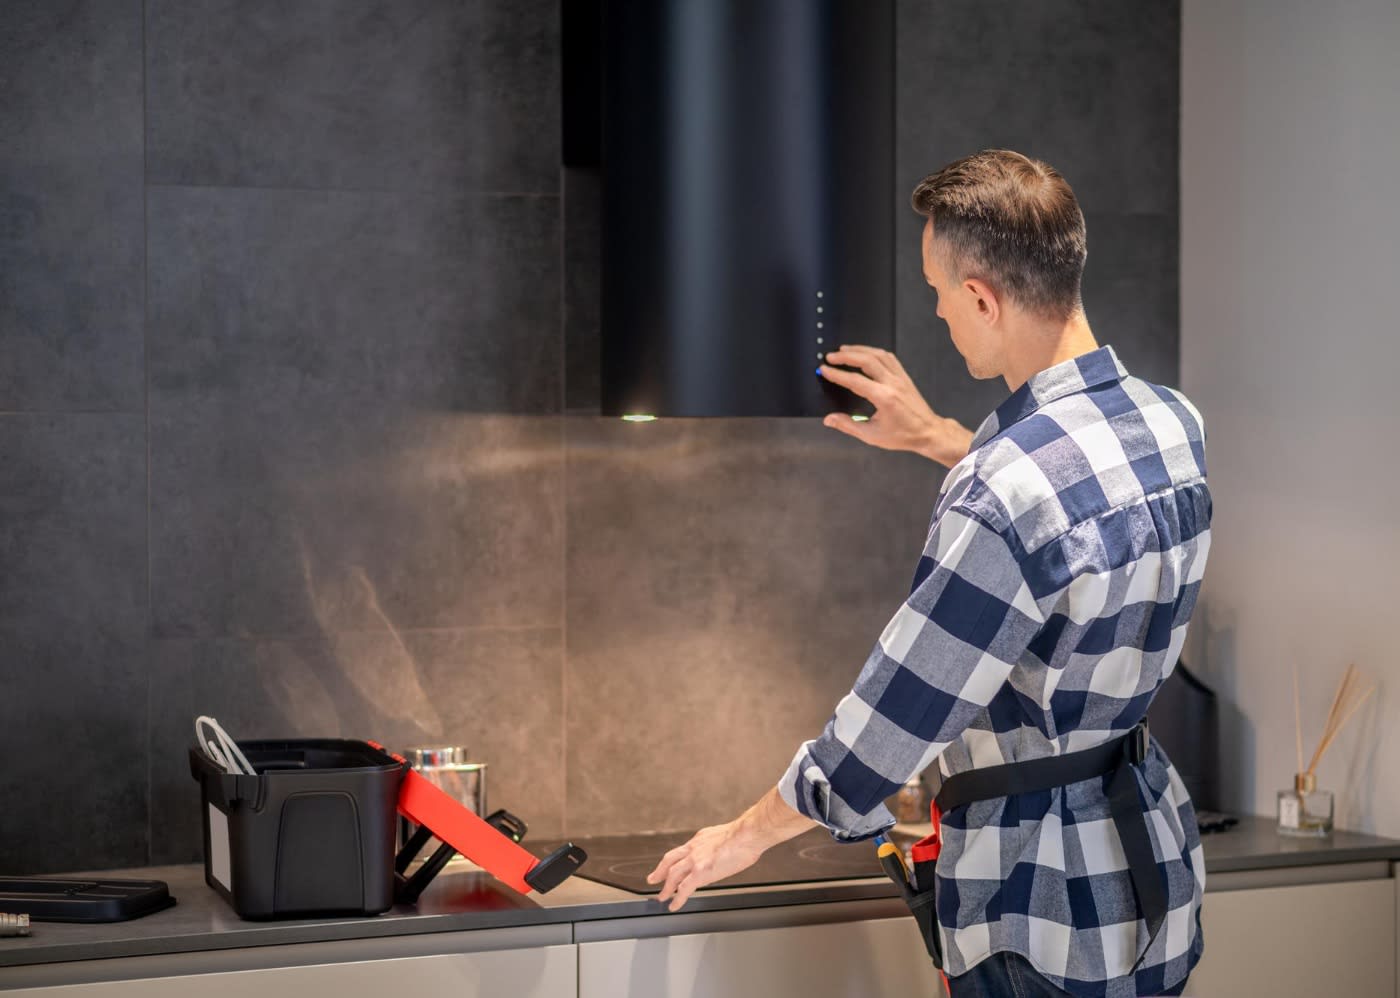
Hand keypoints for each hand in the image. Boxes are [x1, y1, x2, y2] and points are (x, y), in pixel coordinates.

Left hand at [645, 821, 764, 912]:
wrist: (748, 834)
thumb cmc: (745, 835)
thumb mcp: (725, 837)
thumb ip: (718, 848)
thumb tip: (721, 858)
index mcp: (700, 839)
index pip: (682, 851)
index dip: (675, 861)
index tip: (671, 866)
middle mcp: (694, 848)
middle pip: (669, 860)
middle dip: (659, 871)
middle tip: (653, 879)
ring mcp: (695, 859)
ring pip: (672, 875)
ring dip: (666, 887)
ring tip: (662, 897)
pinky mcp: (700, 872)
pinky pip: (684, 889)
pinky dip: (677, 898)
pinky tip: (674, 905)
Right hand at [818, 345, 973, 467]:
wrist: (928, 432)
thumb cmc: (903, 435)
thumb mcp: (872, 435)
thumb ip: (848, 425)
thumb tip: (829, 419)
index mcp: (884, 398)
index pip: (855, 380)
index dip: (837, 374)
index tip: (824, 369)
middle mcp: (893, 383)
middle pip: (867, 360)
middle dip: (846, 356)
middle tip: (830, 356)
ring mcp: (900, 378)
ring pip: (878, 355)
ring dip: (859, 349)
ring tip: (844, 350)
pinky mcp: (904, 376)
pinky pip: (889, 357)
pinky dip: (874, 352)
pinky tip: (865, 353)